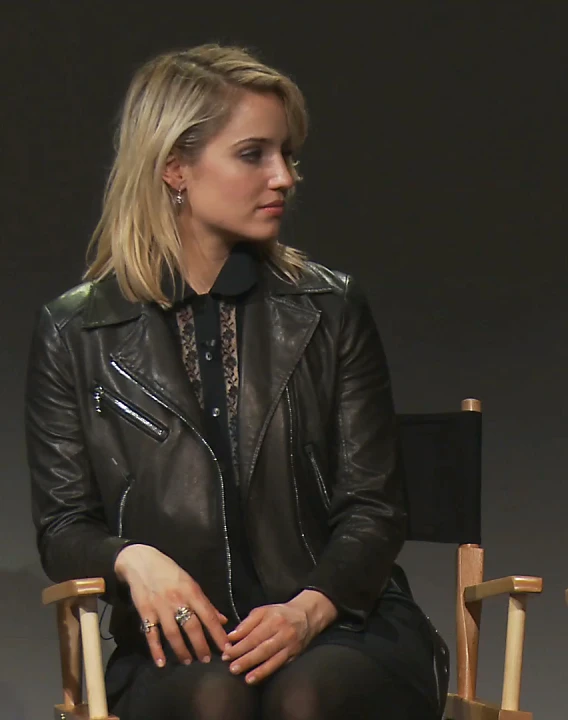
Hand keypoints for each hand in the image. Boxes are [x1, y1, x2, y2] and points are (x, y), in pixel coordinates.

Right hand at [114, 544, 228, 666]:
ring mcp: (160, 607)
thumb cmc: (169, 572)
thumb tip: (223, 620)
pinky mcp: (145, 612)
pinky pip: (151, 635)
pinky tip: (161, 663)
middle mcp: (177, 600)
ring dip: (182, 650)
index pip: (208, 615)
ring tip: (188, 661)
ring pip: (173, 633)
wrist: (141, 562)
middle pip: (192, 627)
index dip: (218, 633)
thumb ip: (205, 603)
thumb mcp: (190, 583)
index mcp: (191, 591)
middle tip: (206, 659)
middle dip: (201, 646)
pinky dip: (156, 650)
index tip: (226, 648)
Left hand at [222, 590, 337, 683]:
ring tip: (246, 678)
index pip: (254, 635)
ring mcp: (290, 645)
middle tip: (232, 668)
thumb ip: (247, 623)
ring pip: (273, 659)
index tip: (226, 654)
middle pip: (263, 648)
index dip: (239, 646)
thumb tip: (231, 637)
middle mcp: (283, 633)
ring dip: (259, 670)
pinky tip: (258, 678)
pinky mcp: (294, 655)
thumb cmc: (280, 613)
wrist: (306, 616)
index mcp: (273, 619)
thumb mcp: (263, 611)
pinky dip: (268, 672)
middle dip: (246, 659)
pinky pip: (280, 665)